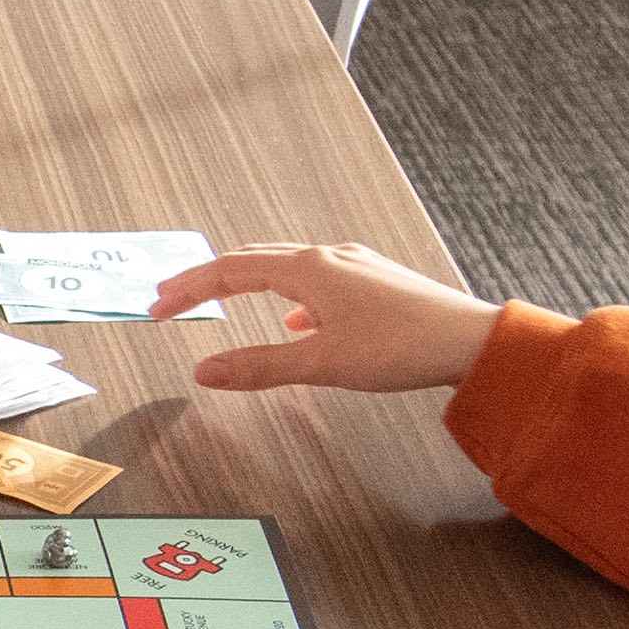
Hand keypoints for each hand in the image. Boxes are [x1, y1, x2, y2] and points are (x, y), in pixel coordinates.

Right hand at [168, 241, 501, 401]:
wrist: (471, 341)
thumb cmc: (403, 346)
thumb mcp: (321, 363)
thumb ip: (259, 367)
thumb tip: (205, 371)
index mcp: (308, 269)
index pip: (229, 270)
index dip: (189, 288)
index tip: (157, 306)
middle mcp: (329, 257)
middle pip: (253, 259)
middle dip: (210, 279)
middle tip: (174, 296)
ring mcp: (354, 266)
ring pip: (286, 266)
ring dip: (249, 282)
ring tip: (226, 300)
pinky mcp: (374, 282)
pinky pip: (317, 280)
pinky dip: (290, 295)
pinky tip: (299, 322)